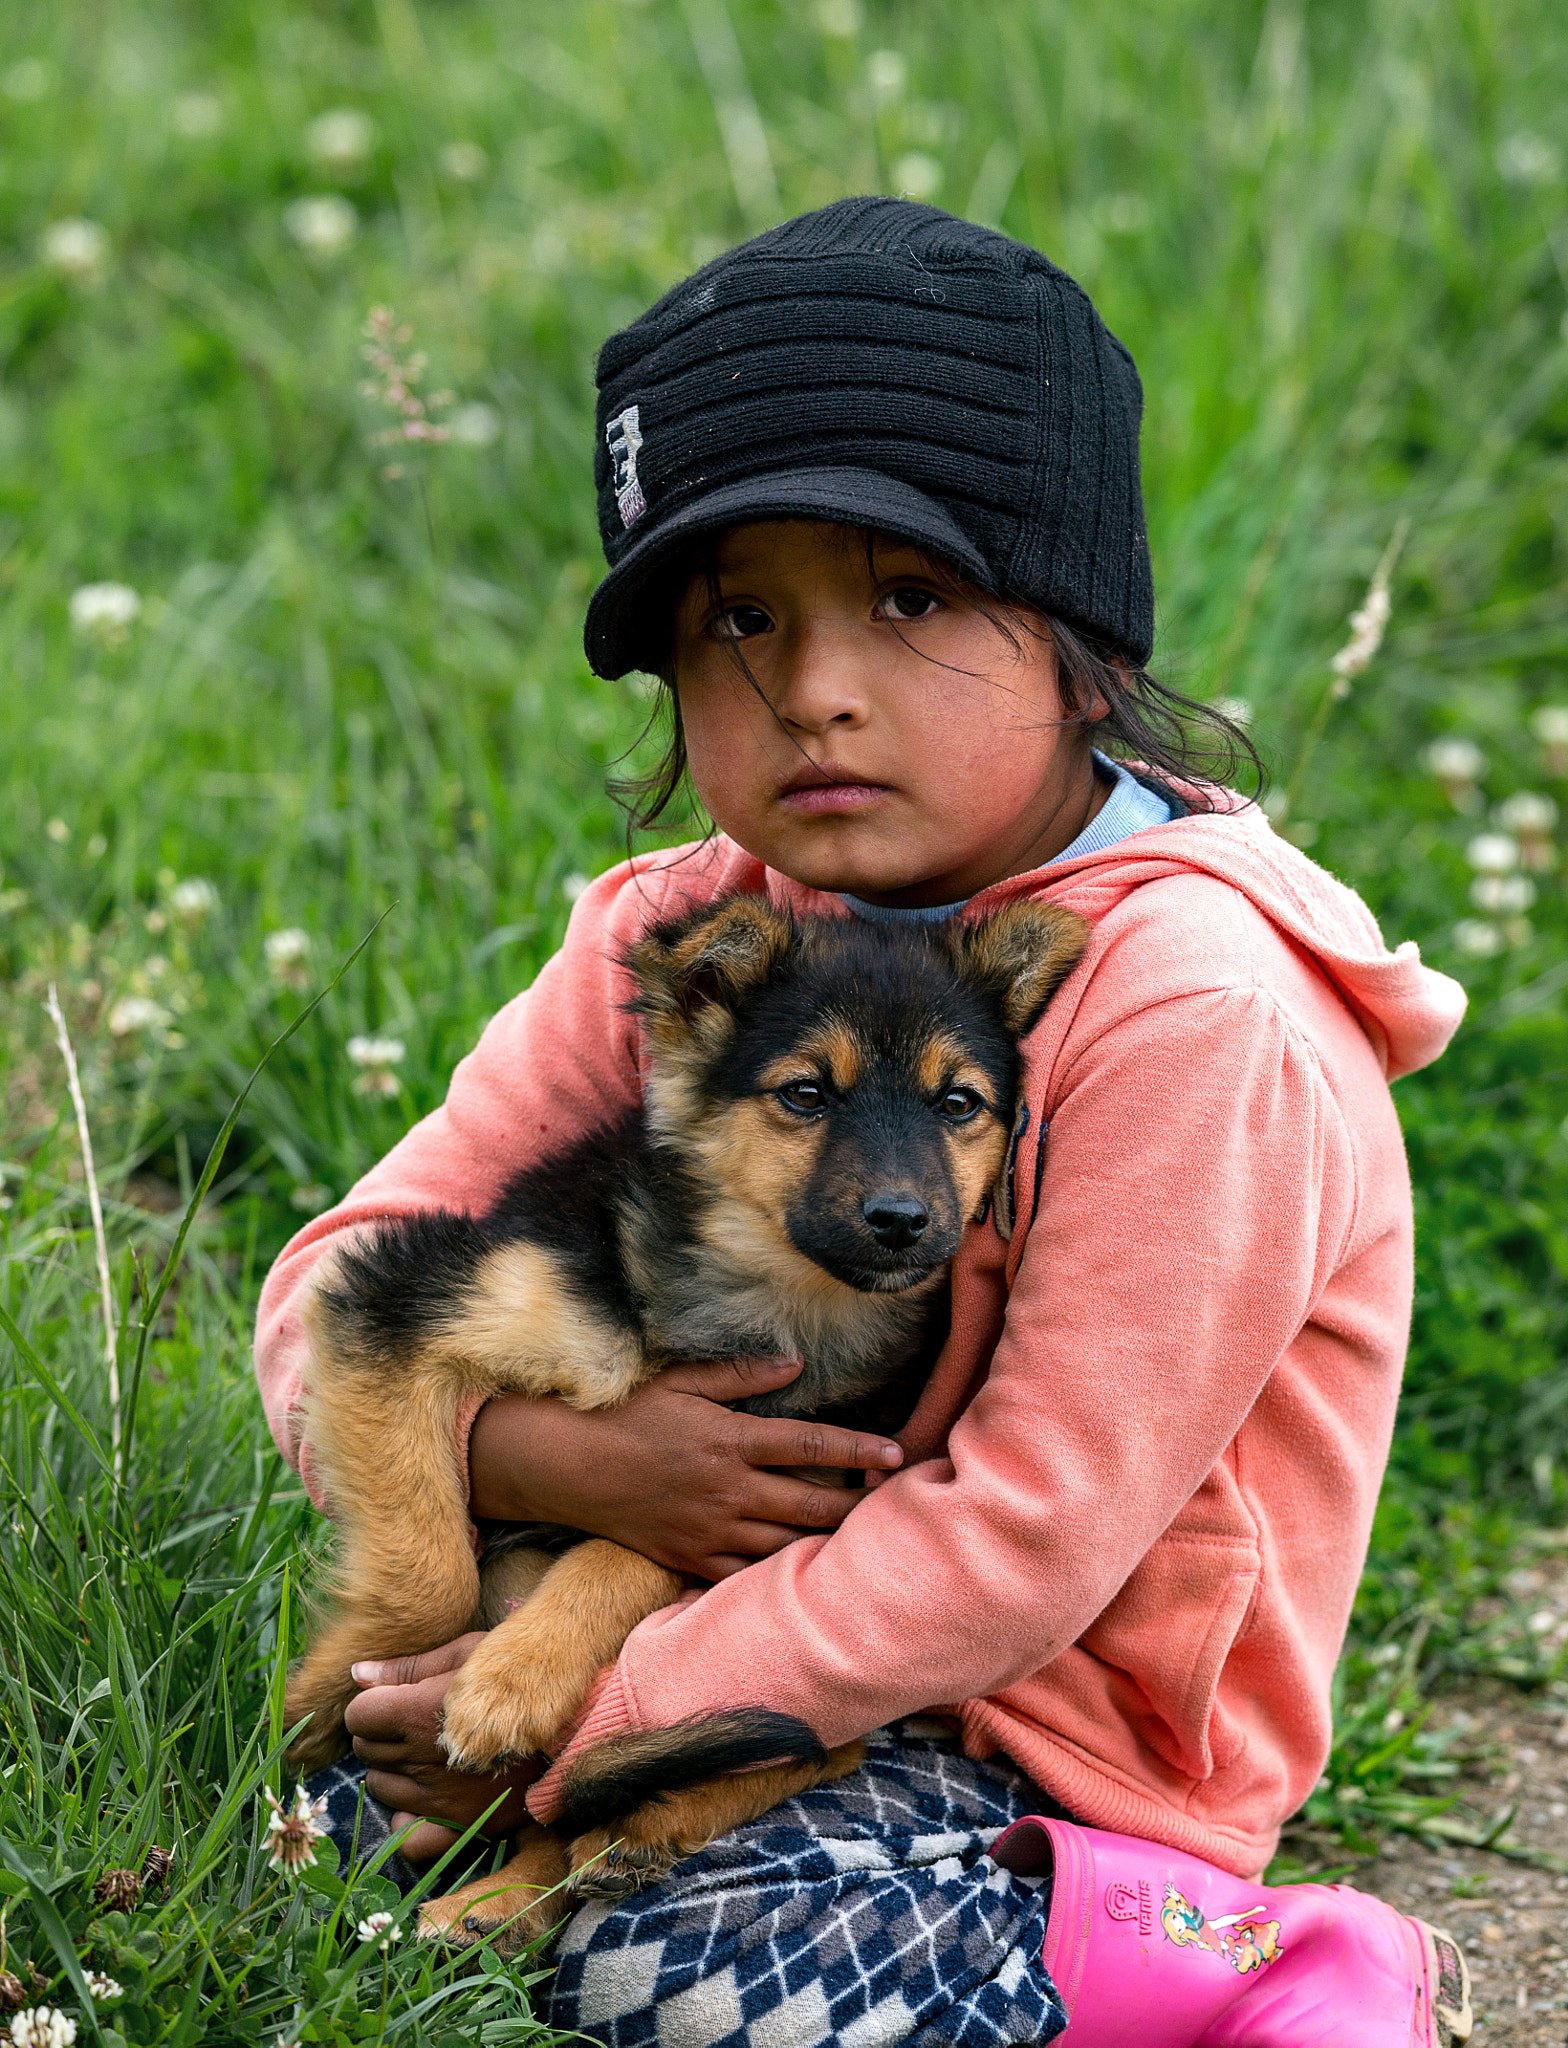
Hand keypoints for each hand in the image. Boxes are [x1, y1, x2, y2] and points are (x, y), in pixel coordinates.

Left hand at [344, 1636, 542, 1863]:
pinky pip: (408, 1837)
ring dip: (394, 1771)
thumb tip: (356, 1674)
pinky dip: (408, 1820)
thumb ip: (407, 1667)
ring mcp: (439, 1797)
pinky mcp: (459, 1824)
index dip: (372, 1706)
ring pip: (382, 1789)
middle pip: (367, 1751)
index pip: (359, 1716)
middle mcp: (422, 1758)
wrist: (575, 1719)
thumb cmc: (518, 1674)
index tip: (393, 1702)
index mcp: (417, 1712)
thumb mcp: (466, 1653)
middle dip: (381, 1736)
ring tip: (427, 1754)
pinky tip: (423, 1799)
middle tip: (413, 1725)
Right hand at [467, 1356, 903, 1580]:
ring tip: (862, 1542)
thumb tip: (795, 1364)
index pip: (810, 1446)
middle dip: (858, 1508)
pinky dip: (775, 1573)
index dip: (858, 1451)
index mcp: (730, 1440)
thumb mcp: (682, 1382)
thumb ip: (741, 1375)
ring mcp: (710, 1529)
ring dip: (824, 1544)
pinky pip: (744, 1573)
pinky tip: (801, 1572)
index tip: (897, 1456)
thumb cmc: (626, 1416)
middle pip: (810, 1505)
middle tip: (895, 1507)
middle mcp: (728, 1489)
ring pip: (784, 1545)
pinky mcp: (690, 1558)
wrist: (568, 1468)